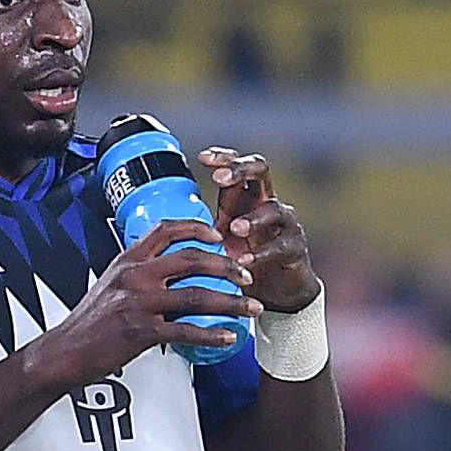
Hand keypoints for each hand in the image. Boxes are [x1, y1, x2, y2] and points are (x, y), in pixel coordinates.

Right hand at [20, 219, 246, 390]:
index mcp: (127, 261)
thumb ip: (140, 277)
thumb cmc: (88, 323)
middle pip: (191, 258)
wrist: (65, 352)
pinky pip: (186, 331)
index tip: (217, 235)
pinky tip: (228, 337)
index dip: (196, 227)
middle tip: (246, 274)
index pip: (166, 230)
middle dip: (226, 265)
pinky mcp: (141, 331)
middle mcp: (134, 276)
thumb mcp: (111, 287)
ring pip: (197, 295)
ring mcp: (138, 302)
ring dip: (231, 301)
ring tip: (251, 307)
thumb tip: (170, 279)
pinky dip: (212, 335)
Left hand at [200, 146, 318, 313]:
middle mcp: (266, 202)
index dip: (222, 157)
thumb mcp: (217, 241)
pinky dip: (262, 254)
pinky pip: (280, 246)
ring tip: (234, 228)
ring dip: (252, 217)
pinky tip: (246, 262)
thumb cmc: (242, 261)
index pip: (236, 165)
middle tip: (220, 178)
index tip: (202, 157)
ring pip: (273, 209)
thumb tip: (156, 224)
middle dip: (240, 169)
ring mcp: (285, 224)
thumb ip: (197, 228)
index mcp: (244, 197)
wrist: (274, 293)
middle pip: (260, 170)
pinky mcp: (295, 249)